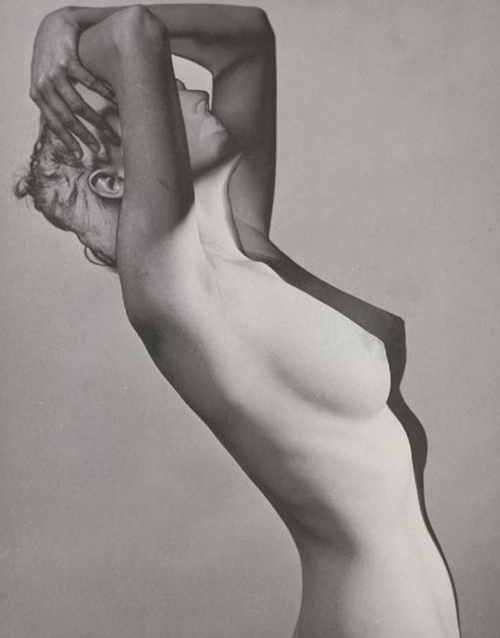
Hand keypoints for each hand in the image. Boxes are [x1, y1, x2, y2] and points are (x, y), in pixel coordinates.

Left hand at [30, 8, 119, 156]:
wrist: (55, 25)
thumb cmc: (55, 57)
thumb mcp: (49, 81)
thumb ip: (57, 101)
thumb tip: (71, 128)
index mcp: (38, 94)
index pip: (54, 125)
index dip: (68, 141)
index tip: (81, 155)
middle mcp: (43, 85)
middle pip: (67, 119)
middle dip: (85, 137)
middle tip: (99, 149)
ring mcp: (55, 73)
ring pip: (78, 106)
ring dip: (97, 122)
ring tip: (111, 132)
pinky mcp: (67, 60)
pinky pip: (89, 83)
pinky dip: (104, 95)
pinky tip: (115, 102)